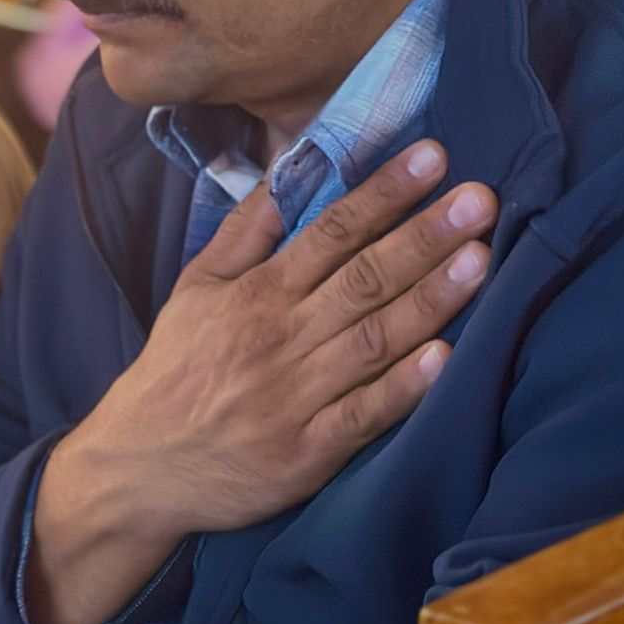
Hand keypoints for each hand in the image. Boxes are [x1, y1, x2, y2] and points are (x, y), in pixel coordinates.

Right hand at [26, 139, 494, 623]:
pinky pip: (365, 415)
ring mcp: (299, 397)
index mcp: (258, 293)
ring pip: (375, 339)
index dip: (383, 192)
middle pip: (363, 278)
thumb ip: (245, 232)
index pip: (330, 230)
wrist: (142, 466)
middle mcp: (282, 338)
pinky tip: (447, 358)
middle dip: (425, 235)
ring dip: (431, 298)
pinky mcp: (311, 453)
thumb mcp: (196, 288)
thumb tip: (288, 171)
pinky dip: (405, 387)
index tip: (433, 157)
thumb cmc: (177, 368)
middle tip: (481, 198)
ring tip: (482, 259)